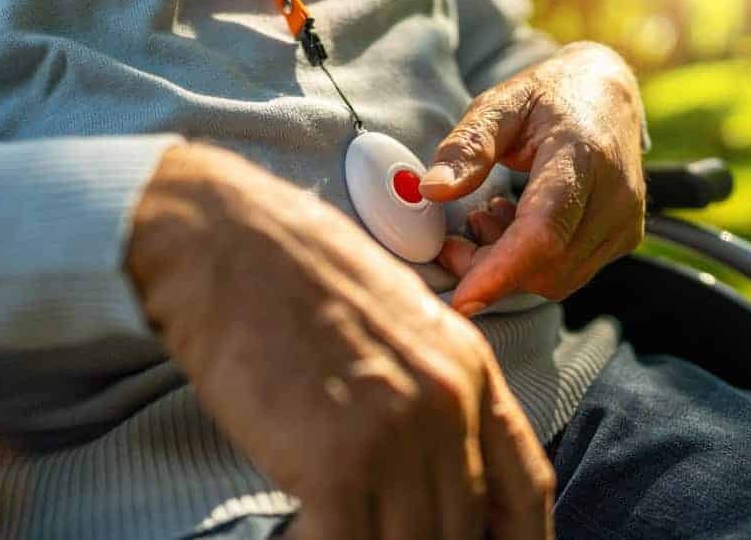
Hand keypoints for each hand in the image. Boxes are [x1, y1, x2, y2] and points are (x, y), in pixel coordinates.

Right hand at [127, 144, 555, 539]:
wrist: (224, 240)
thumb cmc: (295, 274)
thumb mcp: (393, 319)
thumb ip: (426, 389)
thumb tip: (427, 465)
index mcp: (469, 368)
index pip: (525, 486)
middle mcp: (448, 404)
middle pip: (467, 529)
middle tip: (386, 536)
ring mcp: (396, 433)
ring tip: (341, 529)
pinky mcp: (336, 461)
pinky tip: (304, 532)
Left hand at [420, 42, 646, 314]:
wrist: (607, 93)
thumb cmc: (547, 96)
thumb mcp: (500, 104)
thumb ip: (467, 146)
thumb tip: (431, 190)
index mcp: (583, 155)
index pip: (544, 230)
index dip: (502, 271)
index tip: (462, 299)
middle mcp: (615, 195)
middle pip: (545, 266)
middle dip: (488, 268)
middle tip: (455, 237)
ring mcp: (625, 221)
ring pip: (555, 280)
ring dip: (507, 267)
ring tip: (488, 218)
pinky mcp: (625, 239)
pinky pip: (568, 275)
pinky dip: (530, 265)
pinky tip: (515, 224)